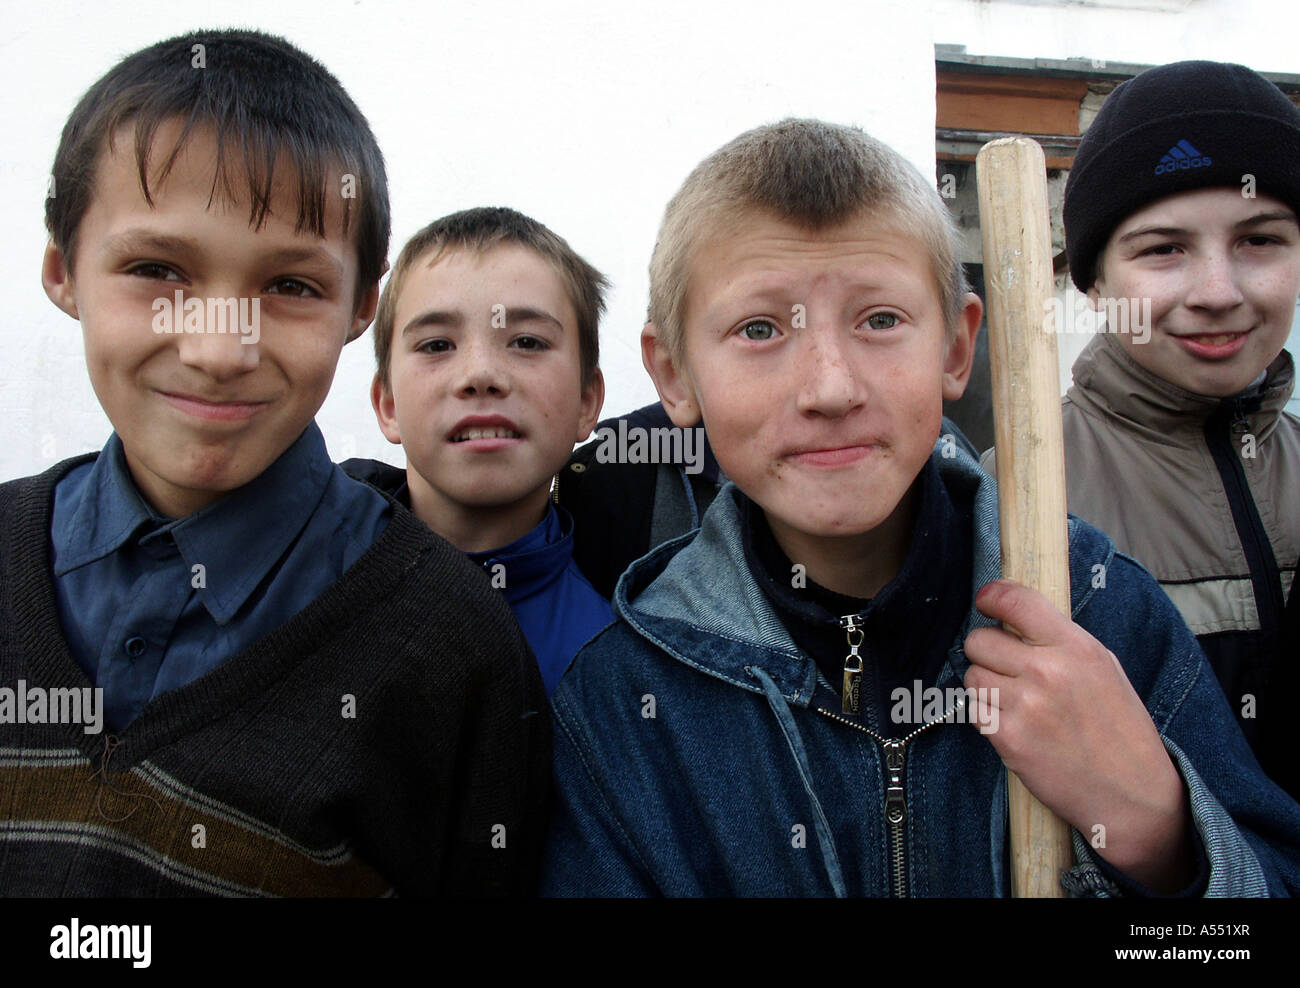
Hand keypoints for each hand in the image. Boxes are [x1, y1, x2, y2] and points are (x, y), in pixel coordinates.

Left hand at [964, 579, 1193, 891]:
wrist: (1133, 795)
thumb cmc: (1119, 729)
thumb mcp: (1103, 669)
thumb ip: (1059, 641)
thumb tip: (1014, 618)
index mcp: (1076, 647)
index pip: (1016, 601)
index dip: (992, 597)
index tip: (986, 602)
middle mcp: (1048, 671)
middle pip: (979, 640)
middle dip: (986, 652)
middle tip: (1006, 668)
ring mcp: (1026, 706)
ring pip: (972, 676)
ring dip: (985, 686)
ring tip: (1015, 702)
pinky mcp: (1009, 739)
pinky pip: (975, 711)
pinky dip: (988, 717)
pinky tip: (1016, 726)